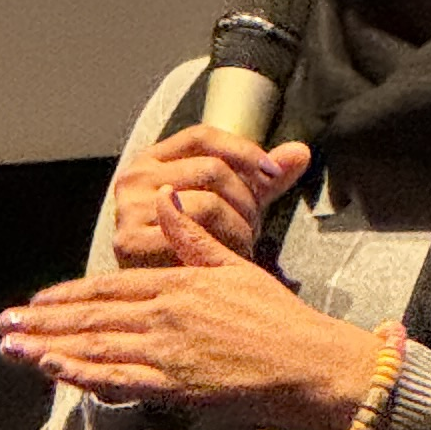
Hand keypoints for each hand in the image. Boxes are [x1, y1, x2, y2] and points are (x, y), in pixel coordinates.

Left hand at [0, 203, 385, 429]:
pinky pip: (117, 379)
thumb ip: (196, 239)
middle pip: (91, 314)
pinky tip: (53, 371)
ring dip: (47, 347)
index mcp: (178, 284)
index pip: (110, 286)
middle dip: (43, 320)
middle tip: (6, 323)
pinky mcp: (175, 385)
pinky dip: (80, 374)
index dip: (69, 293)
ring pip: (93, 346)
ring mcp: (166, 351)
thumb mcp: (238, 268)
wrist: (312, 364)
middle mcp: (165, 314)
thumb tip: (169, 200)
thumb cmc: (282, 321)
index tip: (38, 299)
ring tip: (11, 348)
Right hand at [109, 127, 312, 268]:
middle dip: (246, 198)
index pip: (203, 136)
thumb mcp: (229, 203)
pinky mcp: (130, 242)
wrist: (157, 293)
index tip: (274, 172)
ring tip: (242, 245)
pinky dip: (221, 247)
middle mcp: (133, 177)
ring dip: (239, 227)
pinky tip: (225, 260)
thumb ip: (261, 179)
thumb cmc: (195, 243)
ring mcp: (128, 209)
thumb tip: (302, 151)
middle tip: (255, 227)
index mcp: (153, 160)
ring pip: (207, 202)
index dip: (244, 150)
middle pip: (211, 168)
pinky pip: (193, 234)